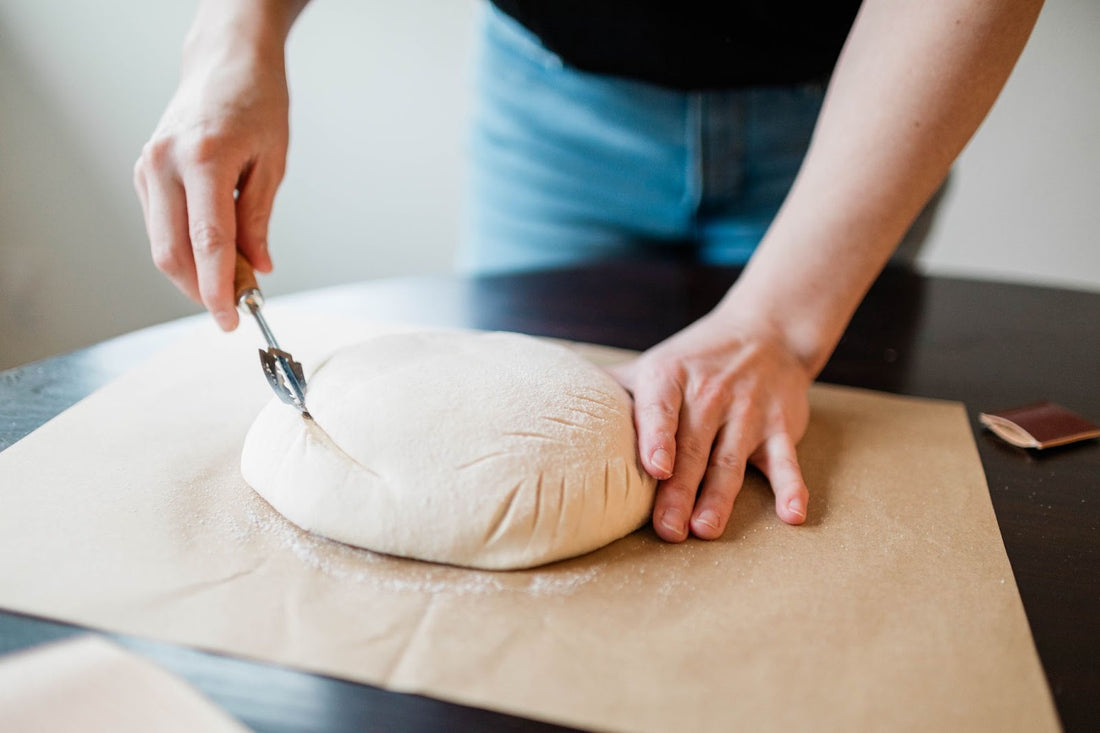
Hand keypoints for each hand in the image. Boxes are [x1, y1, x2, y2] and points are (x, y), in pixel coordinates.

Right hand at [133, 37, 288, 330]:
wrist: (224, 64)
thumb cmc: (256, 104)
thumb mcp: (272, 162)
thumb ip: (260, 219)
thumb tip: (260, 267)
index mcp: (204, 159)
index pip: (208, 242)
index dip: (219, 289)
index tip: (231, 319)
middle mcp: (166, 164)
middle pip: (174, 253)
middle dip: (202, 291)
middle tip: (235, 309)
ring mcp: (148, 168)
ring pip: (161, 246)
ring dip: (193, 275)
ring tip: (232, 283)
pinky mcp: (143, 173)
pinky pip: (160, 227)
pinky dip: (184, 250)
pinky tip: (212, 255)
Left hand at [608, 312, 812, 541]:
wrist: (766, 331)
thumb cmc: (694, 360)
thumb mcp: (653, 364)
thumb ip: (611, 388)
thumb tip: (549, 402)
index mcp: (670, 378)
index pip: (662, 408)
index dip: (657, 437)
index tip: (655, 466)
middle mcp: (710, 394)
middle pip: (693, 448)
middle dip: (680, 490)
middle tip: (668, 530)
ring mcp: (748, 412)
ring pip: (731, 460)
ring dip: (720, 497)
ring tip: (706, 529)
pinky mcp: (780, 428)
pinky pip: (785, 461)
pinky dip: (791, 487)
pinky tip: (791, 515)